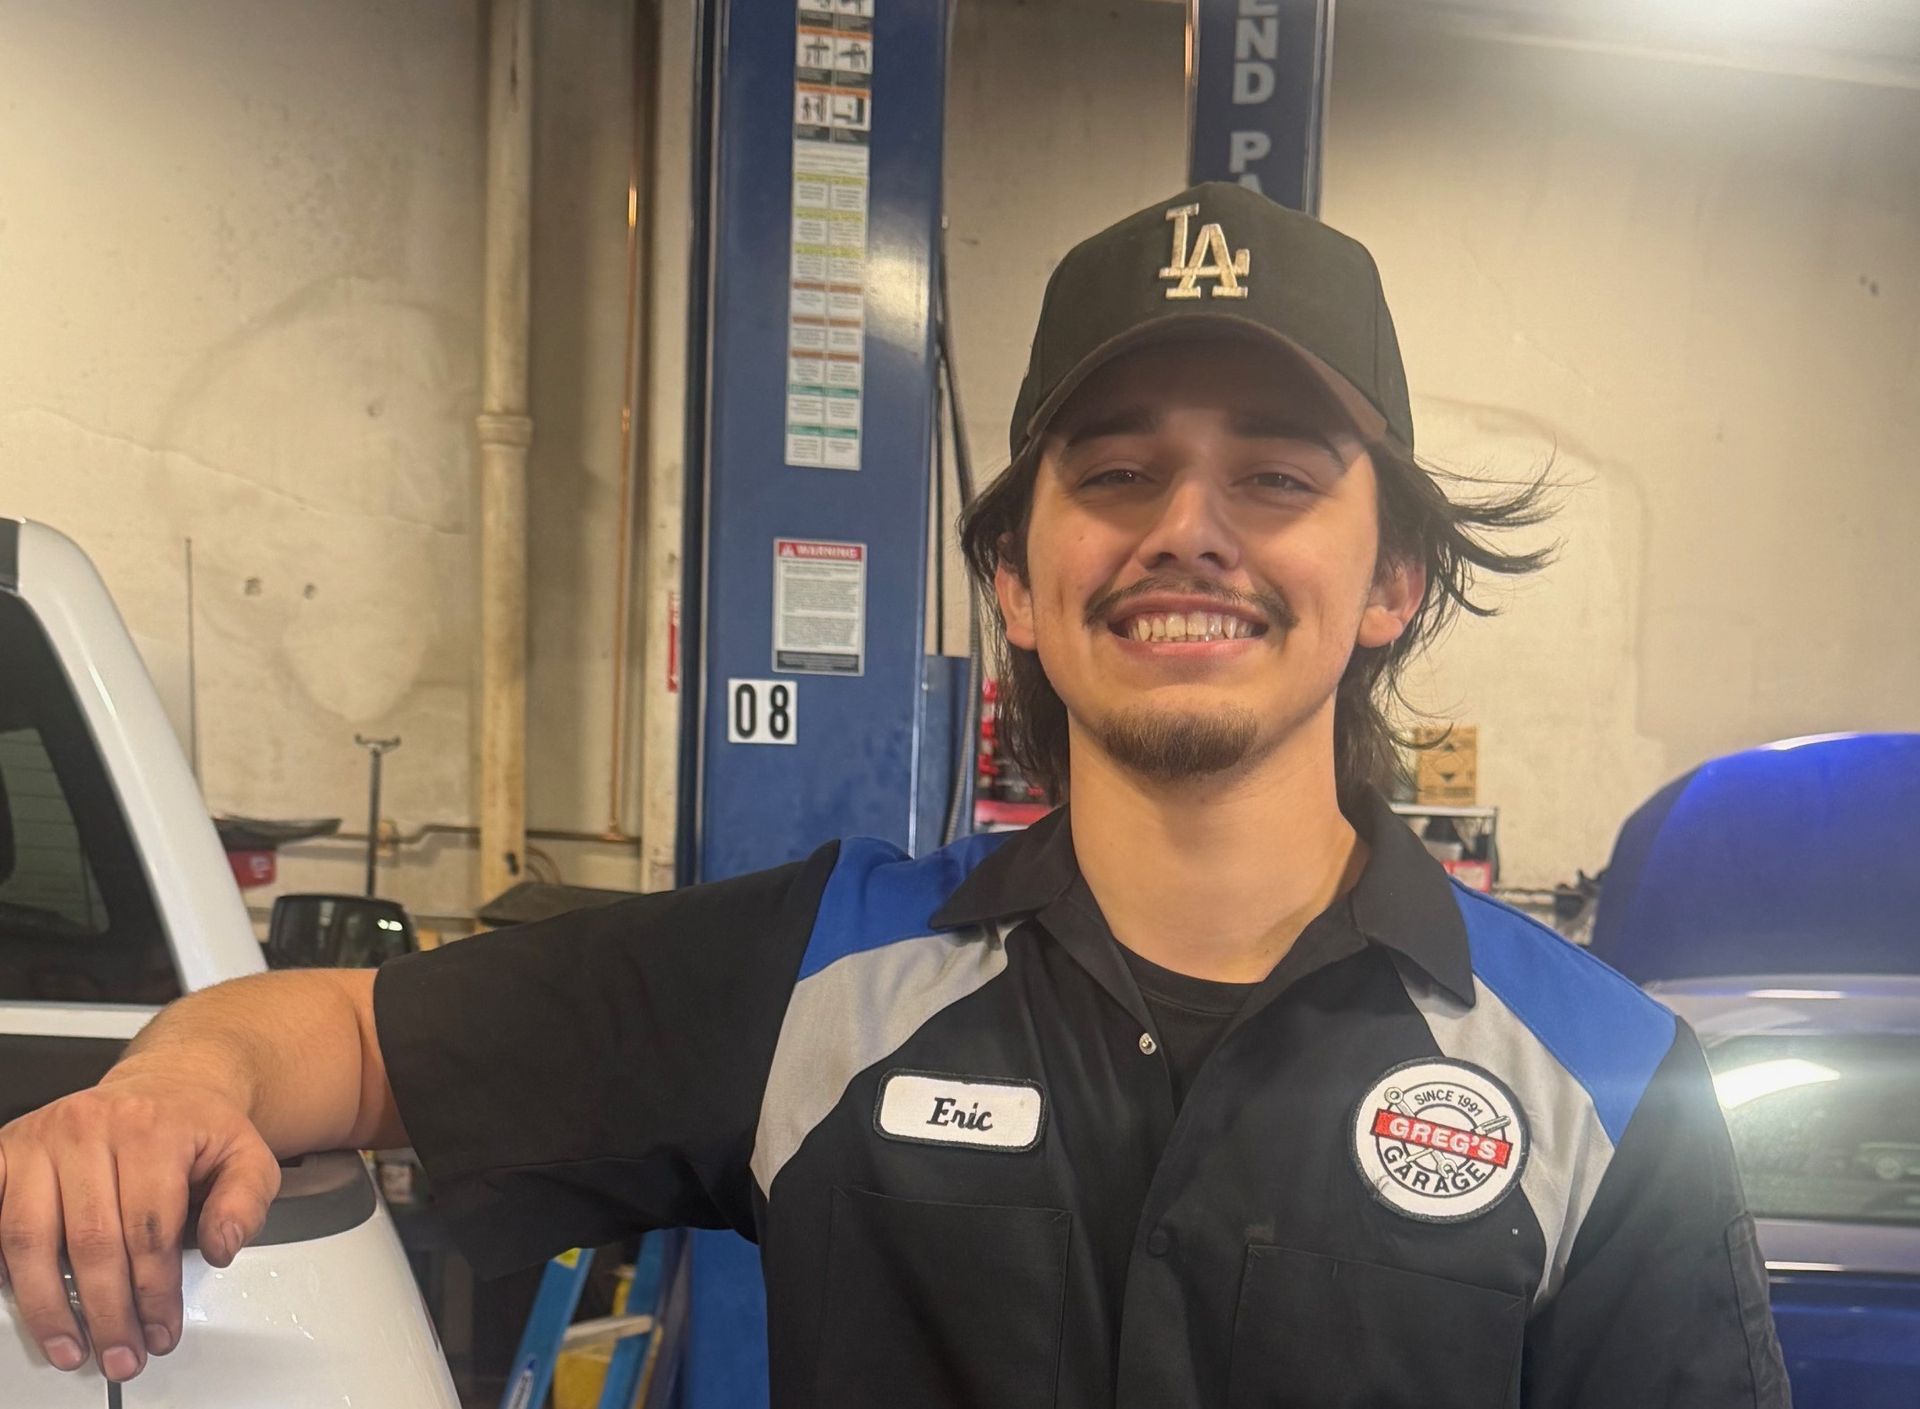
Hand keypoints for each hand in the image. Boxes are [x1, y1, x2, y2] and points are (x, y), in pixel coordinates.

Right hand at [0, 1073, 281, 1382]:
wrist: (163, 1086)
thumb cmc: (196, 1127)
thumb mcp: (247, 1155)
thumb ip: (246, 1201)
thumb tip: (224, 1246)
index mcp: (151, 1128)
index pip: (150, 1228)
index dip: (154, 1291)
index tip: (161, 1331)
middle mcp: (89, 1127)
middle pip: (90, 1240)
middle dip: (106, 1312)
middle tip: (120, 1355)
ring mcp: (41, 1139)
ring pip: (29, 1237)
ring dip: (48, 1305)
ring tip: (71, 1347)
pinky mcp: (8, 1152)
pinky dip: (3, 1267)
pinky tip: (22, 1300)